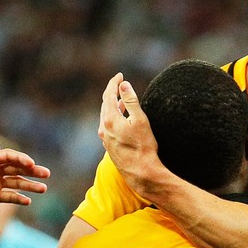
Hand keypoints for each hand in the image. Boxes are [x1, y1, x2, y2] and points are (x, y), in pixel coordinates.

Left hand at [0, 143, 49, 209]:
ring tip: (43, 189)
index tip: (32, 164)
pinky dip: (19, 199)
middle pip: (17, 169)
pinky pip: (9, 197)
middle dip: (32, 172)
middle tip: (47, 174)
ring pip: (16, 183)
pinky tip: (28, 202)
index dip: (21, 159)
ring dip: (30, 186)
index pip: (9, 157)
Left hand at [98, 73, 161, 195]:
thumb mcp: (140, 120)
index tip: (120, 75)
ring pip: (105, 116)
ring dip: (112, 105)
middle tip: (119, 84)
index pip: (109, 95)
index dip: (114, 83)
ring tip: (120, 99)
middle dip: (112, 93)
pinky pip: (108, 126)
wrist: (142, 173)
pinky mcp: (109, 147)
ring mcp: (105, 139)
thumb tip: (123, 85)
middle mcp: (104, 128)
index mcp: (110, 119)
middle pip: (105, 104)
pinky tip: (120, 119)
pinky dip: (113, 117)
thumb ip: (131, 101)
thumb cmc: (144, 147)